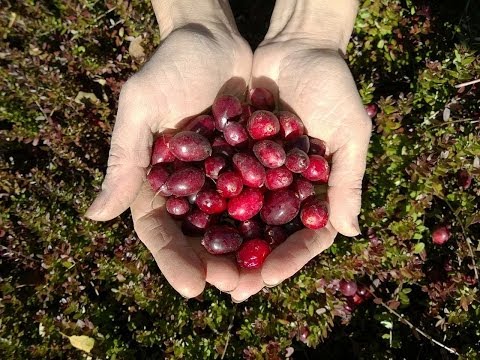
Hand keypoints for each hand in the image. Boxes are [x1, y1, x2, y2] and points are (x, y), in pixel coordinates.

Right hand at [86, 1, 251, 297]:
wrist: (212, 39)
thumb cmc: (168, 68)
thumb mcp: (140, 108)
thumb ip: (123, 161)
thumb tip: (95, 217)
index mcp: (155, 181)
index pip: (159, 230)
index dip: (173, 260)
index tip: (192, 288)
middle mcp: (188, 187)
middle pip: (197, 237)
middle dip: (215, 265)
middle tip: (236, 288)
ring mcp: (220, 178)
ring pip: (231, 225)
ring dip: (246, 253)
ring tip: (263, 278)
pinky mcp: (250, 165)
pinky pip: (261, 197)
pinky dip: (271, 219)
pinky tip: (286, 240)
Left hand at [228, 0, 371, 301]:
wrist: (297, 47)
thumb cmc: (334, 87)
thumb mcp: (350, 132)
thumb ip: (347, 181)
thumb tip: (351, 232)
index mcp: (315, 190)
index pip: (306, 236)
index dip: (289, 258)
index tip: (268, 277)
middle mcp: (284, 189)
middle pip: (269, 235)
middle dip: (251, 262)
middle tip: (230, 288)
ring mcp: (257, 174)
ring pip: (241, 218)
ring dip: (224, 244)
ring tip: (204, 270)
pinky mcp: (232, 155)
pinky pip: (218, 185)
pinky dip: (205, 204)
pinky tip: (186, 225)